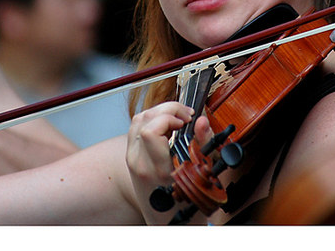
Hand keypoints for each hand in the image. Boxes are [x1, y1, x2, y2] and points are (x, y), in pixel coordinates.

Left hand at [125, 101, 193, 222]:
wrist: (169, 224)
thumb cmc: (188, 205)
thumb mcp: (202, 176)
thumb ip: (202, 144)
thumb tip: (202, 121)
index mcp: (158, 169)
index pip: (150, 131)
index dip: (168, 117)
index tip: (186, 120)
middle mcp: (140, 163)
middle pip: (143, 119)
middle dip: (167, 109)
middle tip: (186, 115)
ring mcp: (132, 160)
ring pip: (137, 120)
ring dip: (158, 112)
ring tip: (178, 118)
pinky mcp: (131, 158)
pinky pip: (135, 129)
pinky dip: (151, 119)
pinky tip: (166, 124)